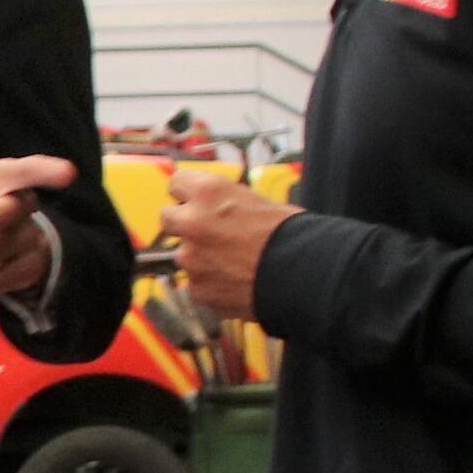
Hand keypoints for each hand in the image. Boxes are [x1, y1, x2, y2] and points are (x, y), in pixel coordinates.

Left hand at [163, 166, 291, 331]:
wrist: (304, 276)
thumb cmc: (290, 236)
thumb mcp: (257, 201)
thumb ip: (225, 202)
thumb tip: (213, 205)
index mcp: (209, 191)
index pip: (176, 183)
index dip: (187, 194)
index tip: (192, 200)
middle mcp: (193, 221)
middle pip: (167, 218)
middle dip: (184, 224)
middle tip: (208, 232)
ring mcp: (191, 258)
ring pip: (183, 254)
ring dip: (200, 257)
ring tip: (233, 262)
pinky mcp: (197, 288)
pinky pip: (196, 283)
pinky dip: (210, 283)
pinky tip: (235, 282)